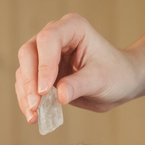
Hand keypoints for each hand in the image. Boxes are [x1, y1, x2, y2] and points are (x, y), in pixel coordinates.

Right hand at [15, 13, 142, 123]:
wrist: (120, 82)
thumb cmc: (116, 74)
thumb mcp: (101, 80)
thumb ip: (80, 85)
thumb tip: (60, 95)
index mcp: (72, 28)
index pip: (48, 40)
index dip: (44, 65)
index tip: (45, 90)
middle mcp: (55, 37)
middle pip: (29, 53)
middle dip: (30, 81)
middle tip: (34, 105)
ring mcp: (45, 54)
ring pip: (24, 70)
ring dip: (25, 94)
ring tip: (33, 116)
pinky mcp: (41, 72)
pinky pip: (26, 84)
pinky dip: (27, 100)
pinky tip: (33, 115)